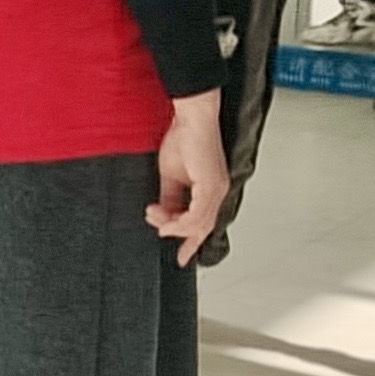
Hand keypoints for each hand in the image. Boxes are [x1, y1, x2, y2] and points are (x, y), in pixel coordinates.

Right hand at [150, 92, 229, 264]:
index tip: (181, 257)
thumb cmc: (183, 137)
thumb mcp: (170, 175)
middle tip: (166, 240)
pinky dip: (180, 223)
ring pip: (198, 224)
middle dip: (182, 238)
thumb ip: (169, 197)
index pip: (203, 222)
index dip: (192, 241)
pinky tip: (166, 222)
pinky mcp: (211, 186)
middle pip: (202, 227)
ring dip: (173, 227)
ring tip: (157, 221)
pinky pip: (197, 215)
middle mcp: (217, 192)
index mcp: (210, 189)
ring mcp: (216, 190)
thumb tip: (163, 214)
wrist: (192, 118)